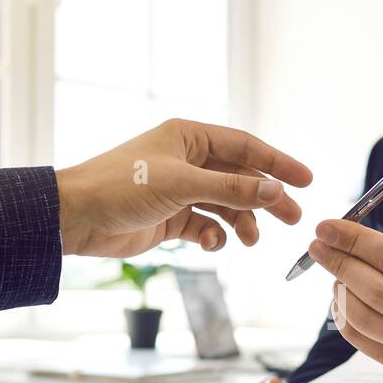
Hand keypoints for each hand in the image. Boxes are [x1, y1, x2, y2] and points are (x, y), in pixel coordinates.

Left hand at [55, 119, 312, 257]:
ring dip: (242, 222)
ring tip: (252, 240)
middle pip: (240, 177)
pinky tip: (213, 245)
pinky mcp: (170, 218)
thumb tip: (276, 193)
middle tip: (292, 218)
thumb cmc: (121, 186)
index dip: (277, 163)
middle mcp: (187, 160)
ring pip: (226, 205)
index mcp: (189, 136)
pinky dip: (215, 237)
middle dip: (266, 198)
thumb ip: (233, 189)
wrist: (76, 218)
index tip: (306, 180)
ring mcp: (179, 190)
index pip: (245, 147)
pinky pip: (206, 226)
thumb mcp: (183, 185)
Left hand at [308, 219, 382, 368]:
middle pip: (375, 291)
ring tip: (336, 272)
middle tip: (318, 246)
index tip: (326, 227)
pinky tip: (342, 297)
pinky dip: (343, 316)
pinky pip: (361, 340)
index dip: (354, 241)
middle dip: (339, 264)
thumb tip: (347, 245)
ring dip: (339, 290)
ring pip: (363, 318)